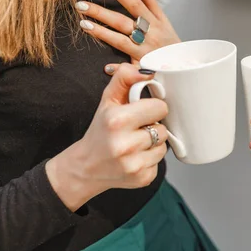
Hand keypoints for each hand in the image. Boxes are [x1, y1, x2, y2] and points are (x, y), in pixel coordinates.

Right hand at [46, 64, 168, 210]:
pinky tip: (135, 158)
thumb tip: (147, 72)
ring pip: (164, 146)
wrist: (86, 167)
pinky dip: (151, 159)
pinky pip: (160, 163)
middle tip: (137, 129)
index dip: (153, 108)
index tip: (142, 112)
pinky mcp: (143, 179)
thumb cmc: (101, 130)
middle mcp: (125, 144)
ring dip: (153, 144)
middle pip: (163, 128)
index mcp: (117, 121)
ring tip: (136, 144)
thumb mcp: (107, 101)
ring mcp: (134, 165)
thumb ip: (125, 79)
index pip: (160, 108)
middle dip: (152, 127)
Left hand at [75, 0, 179, 64]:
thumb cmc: (172, 44)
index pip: (135, 4)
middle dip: (101, 12)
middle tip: (81, 5)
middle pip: (122, 21)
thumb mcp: (166, 22)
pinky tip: (107, 67)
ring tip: (83, 25)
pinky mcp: (145, 67)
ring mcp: (146, 52)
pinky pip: (131, 68)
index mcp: (154, 23)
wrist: (185, 67)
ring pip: (121, 41)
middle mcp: (149, 36)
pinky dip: (120, 69)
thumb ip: (152, 4)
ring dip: (102, 33)